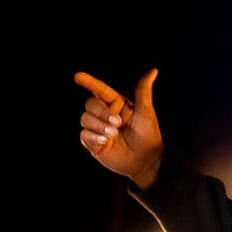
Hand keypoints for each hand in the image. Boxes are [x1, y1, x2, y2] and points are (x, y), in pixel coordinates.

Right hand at [74, 69, 162, 188]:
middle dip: (101, 112)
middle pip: (90, 105)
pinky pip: (84, 135)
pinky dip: (93, 136)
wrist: (146, 160)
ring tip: (113, 134)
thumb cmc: (148, 135)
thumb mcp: (146, 112)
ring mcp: (98, 129)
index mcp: (116, 104)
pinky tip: (105, 141)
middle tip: (117, 123)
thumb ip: (143, 91)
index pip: (99, 90)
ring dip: (98, 125)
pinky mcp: (93, 143)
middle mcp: (105, 114)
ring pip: (85, 119)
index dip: (88, 82)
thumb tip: (153, 71)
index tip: (78, 76)